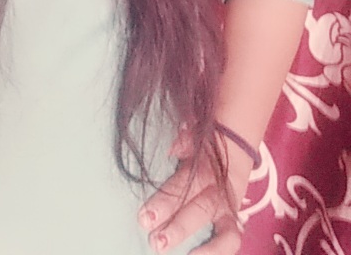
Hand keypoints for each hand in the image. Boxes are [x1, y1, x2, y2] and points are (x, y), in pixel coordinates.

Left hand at [138, 132, 252, 252]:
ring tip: (166, 248)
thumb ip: (184, 141)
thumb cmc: (201, 140)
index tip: (145, 216)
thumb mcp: (193, 133)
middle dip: (177, 226)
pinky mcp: (232, 218)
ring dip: (196, 243)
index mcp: (207, 163)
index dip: (166, 200)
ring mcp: (228, 205)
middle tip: (154, 240)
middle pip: (200, 208)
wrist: (232, 142)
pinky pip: (230, 238)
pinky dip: (215, 252)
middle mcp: (220, 187)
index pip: (187, 183)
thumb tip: (172, 148)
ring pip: (220, 229)